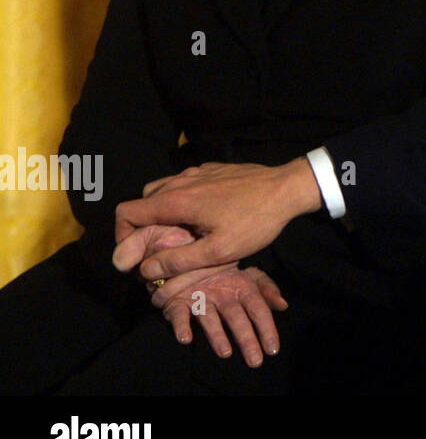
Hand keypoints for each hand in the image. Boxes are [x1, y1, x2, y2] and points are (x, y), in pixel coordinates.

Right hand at [113, 159, 322, 278]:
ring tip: (179, 233)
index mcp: (176, 200)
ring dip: (161, 212)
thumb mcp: (218, 250)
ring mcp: (197, 172)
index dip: (123, 236)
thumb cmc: (255, 221)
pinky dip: (180, 199)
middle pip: (142, 201)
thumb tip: (144, 269)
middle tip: (158, 247)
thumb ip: (178, 260)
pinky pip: (184, 183)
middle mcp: (181, 181)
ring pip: (162, 189)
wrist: (288, 188)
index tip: (137, 254)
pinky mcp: (213, 169)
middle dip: (142, 225)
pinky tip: (201, 216)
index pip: (127, 212)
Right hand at [151, 262, 287, 366]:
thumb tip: (284, 305)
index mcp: (242, 286)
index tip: (273, 350)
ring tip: (225, 353)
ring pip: (209, 317)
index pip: (258, 308)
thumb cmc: (225, 274)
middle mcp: (222, 292)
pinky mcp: (178, 301)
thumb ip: (267, 290)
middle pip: (236, 316)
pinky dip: (181, 325)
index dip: (266, 328)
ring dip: (217, 335)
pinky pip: (178, 313)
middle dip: (246, 339)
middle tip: (255, 361)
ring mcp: (200, 296)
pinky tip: (185, 339)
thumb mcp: (247, 277)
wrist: (190, 259)